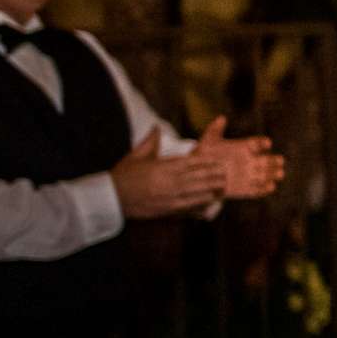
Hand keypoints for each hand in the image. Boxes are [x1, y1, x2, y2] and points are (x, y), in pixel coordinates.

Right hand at [110, 127, 228, 218]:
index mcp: (164, 166)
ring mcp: (170, 197)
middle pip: (199, 177)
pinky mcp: (167, 210)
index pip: (191, 162)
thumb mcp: (136, 155)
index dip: (207, 162)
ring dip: (211, 189)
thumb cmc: (123, 175)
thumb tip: (156, 126)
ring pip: (197, 192)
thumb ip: (150, 141)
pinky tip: (210, 203)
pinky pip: (189, 207)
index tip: (218, 161)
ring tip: (223, 187)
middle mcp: (170, 181)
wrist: (110, 198)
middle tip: (226, 174)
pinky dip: (201, 204)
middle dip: (214, 175)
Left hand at [196, 115, 286, 199]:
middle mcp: (250, 161)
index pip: (258, 143)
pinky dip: (265, 189)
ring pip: (266, 175)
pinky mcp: (246, 189)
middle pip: (267, 160)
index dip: (263, 144)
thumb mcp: (208, 141)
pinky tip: (270, 186)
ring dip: (274, 174)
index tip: (267, 144)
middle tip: (280, 161)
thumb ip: (215, 130)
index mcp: (244, 147)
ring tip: (279, 174)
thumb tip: (221, 118)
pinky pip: (258, 190)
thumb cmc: (206, 155)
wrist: (201, 175)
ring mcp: (249, 175)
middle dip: (275, 161)